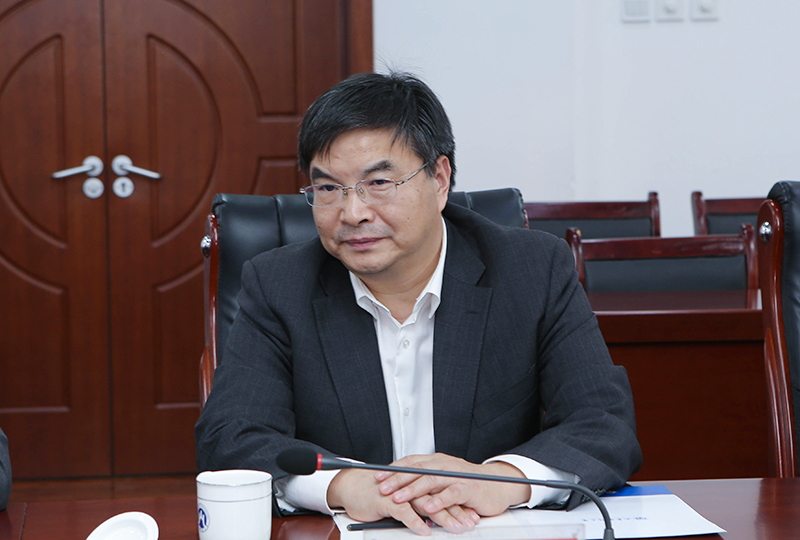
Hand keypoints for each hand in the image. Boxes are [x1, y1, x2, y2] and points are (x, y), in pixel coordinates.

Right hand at [327, 467, 478, 534]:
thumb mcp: (404, 499)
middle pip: (438, 497)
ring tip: (454, 527)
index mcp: (417, 482)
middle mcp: (411, 484)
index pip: (442, 492)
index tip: (472, 515)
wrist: (353, 488)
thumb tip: (436, 518)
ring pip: (425, 503)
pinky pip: (403, 511)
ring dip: (441, 516)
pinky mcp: (386, 499)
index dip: (458, 504)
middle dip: (456, 511)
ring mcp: (399, 491)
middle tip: (469, 522)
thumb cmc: (378, 494)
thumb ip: (420, 504)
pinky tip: (425, 530)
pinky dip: (415, 521)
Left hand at [375, 453, 530, 516]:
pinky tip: (428, 507)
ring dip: (412, 490)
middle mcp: (445, 465)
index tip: (378, 476)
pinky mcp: (468, 488)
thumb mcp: (443, 479)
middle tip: (382, 488)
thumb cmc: (469, 484)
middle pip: (417, 470)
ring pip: (431, 480)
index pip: (411, 462)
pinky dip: (439, 500)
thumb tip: (401, 485)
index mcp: (437, 461)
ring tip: (398, 498)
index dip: (394, 469)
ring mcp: (456, 476)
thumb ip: (426, 481)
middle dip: (397, 479)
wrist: (497, 485)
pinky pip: (451, 493)